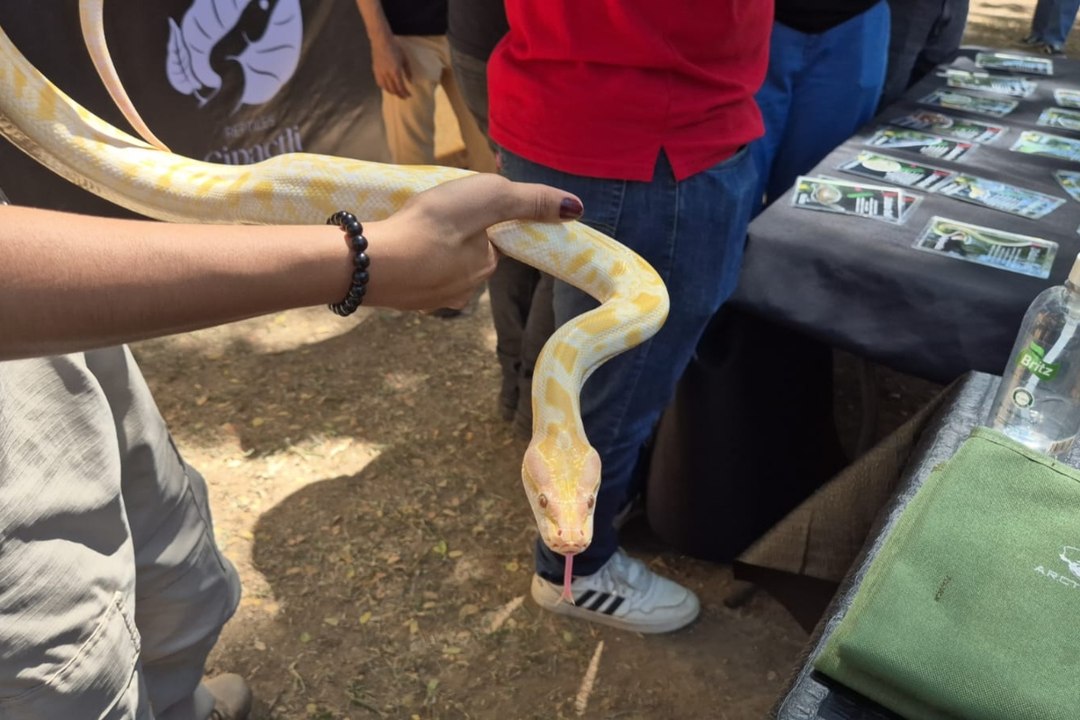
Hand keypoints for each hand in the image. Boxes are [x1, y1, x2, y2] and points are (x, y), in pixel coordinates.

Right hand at [362, 174, 582, 310]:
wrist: (367, 262)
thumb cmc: (430, 227)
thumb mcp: (488, 198)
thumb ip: (530, 201)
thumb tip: (576, 208)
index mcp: (485, 267)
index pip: (494, 239)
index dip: (479, 218)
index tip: (457, 205)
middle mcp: (463, 292)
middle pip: (466, 252)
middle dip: (454, 233)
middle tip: (430, 212)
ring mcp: (429, 299)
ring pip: (438, 265)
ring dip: (428, 247)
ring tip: (408, 227)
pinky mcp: (399, 300)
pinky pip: (411, 274)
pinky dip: (406, 260)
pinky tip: (392, 247)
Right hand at [371, 37, 410, 98]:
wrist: (381, 41)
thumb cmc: (395, 48)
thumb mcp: (405, 59)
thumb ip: (408, 72)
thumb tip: (410, 81)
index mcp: (395, 72)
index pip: (401, 87)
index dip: (405, 93)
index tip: (409, 95)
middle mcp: (387, 75)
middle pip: (393, 90)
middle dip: (399, 95)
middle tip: (404, 96)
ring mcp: (380, 73)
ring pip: (386, 88)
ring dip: (392, 92)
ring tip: (397, 93)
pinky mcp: (375, 71)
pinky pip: (379, 83)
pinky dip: (384, 87)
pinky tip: (388, 87)